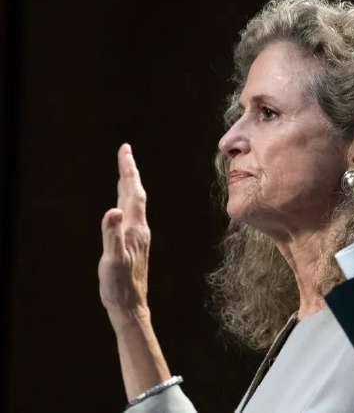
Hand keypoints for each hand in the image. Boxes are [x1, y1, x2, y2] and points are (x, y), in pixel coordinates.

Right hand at [99, 143, 152, 325]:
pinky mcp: (135, 244)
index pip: (132, 192)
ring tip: (124, 171)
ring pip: (134, 204)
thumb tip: (112, 211)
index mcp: (135, 228)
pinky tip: (123, 206)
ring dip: (129, 185)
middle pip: (135, 193)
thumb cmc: (119, 286)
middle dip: (129, 171)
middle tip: (124, 152)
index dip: (128, 170)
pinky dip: (127, 202)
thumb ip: (111, 235)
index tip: (125, 150)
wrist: (132, 306)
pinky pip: (132, 215)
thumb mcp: (112, 260)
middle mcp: (140, 229)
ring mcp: (138, 236)